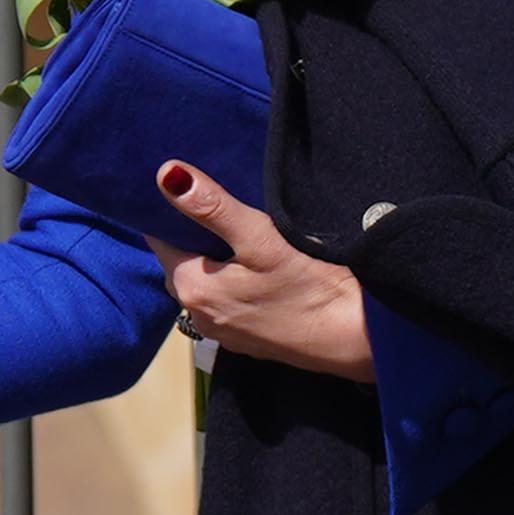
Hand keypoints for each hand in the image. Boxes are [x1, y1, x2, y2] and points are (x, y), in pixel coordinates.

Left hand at [158, 164, 372, 379]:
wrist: (353, 336)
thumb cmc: (306, 284)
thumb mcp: (258, 237)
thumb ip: (212, 206)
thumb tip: (167, 173)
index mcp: (191, 287)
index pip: (160, 240)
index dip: (168, 213)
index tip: (184, 189)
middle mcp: (198, 315)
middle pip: (180, 263)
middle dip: (189, 236)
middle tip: (211, 205)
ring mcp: (222, 332)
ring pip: (203, 285)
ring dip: (210, 262)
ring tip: (233, 234)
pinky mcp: (246, 341)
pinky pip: (224, 303)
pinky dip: (229, 284)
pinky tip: (254, 270)